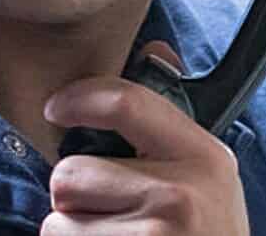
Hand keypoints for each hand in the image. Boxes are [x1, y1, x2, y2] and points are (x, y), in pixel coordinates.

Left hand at [40, 42, 249, 235]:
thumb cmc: (206, 235)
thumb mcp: (209, 176)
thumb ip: (170, 122)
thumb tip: (155, 48)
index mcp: (204, 156)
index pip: (127, 102)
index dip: (80, 98)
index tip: (56, 107)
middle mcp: (181, 193)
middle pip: (71, 172)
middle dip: (74, 198)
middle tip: (110, 217)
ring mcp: (155, 235)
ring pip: (58, 220)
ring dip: (73, 235)